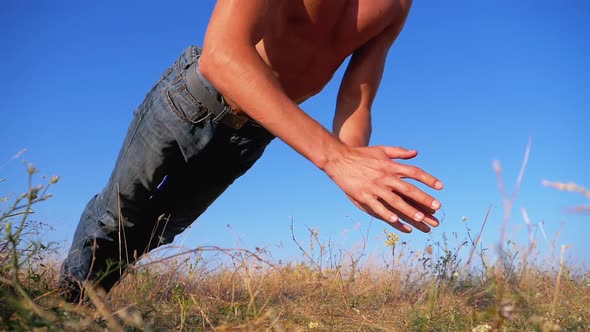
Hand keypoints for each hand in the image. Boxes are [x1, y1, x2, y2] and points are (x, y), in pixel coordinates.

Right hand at [324, 146, 442, 232]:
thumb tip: (416, 153)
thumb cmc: (361, 154)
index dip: (428, 179)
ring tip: (421, 218)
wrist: (338, 158)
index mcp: (390, 166)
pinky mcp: (363, 195)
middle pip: (408, 189)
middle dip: (423, 198)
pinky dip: (387, 214)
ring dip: (409, 210)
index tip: (440, 187)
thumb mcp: (381, 149)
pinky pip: (377, 207)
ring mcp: (374, 187)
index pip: (414, 172)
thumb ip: (399, 152)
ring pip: (395, 201)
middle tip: (437, 207)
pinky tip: (397, 221)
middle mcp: (385, 177)